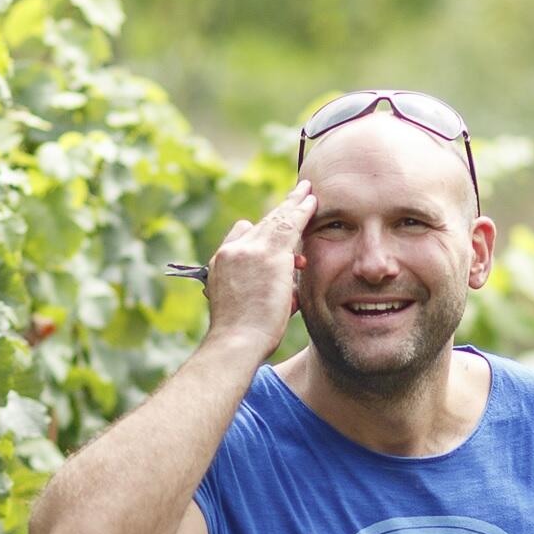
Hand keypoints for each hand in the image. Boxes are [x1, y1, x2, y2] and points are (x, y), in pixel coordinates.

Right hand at [197, 182, 309, 360]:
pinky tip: (312, 201)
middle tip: (296, 195)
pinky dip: (301, 211)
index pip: (243, 233)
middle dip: (281, 210)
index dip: (262, 227)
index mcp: (221, 262)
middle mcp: (232, 251)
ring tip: (307, 191)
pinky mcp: (270, 256)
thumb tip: (287, 288)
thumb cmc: (242, 336)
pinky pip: (289, 225)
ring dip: (293, 205)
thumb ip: (261, 288)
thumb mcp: (242, 305)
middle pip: (261, 223)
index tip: (275, 223)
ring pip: (276, 220)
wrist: (236, 342)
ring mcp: (250, 251)